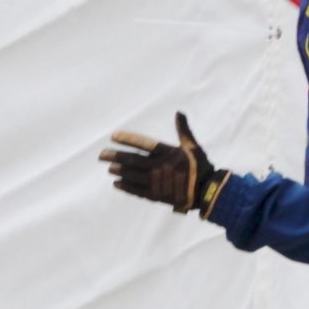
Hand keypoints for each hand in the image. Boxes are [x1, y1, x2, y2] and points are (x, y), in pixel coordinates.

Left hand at [99, 113, 228, 215]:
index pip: (144, 144)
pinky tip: (116, 183)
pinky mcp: (156, 195)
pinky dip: (126, 187)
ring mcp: (157, 182)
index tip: (113, 136)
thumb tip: (179, 112)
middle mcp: (159, 167)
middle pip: (133, 160)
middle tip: (102, 155)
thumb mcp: (193, 147)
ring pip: (133, 175)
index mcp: (167, 153)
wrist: (206, 191)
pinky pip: (137, 190)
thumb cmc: (200, 166)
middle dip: (116, 156)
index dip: (128, 139)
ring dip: (119, 171)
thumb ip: (184, 130)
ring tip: (109, 168)